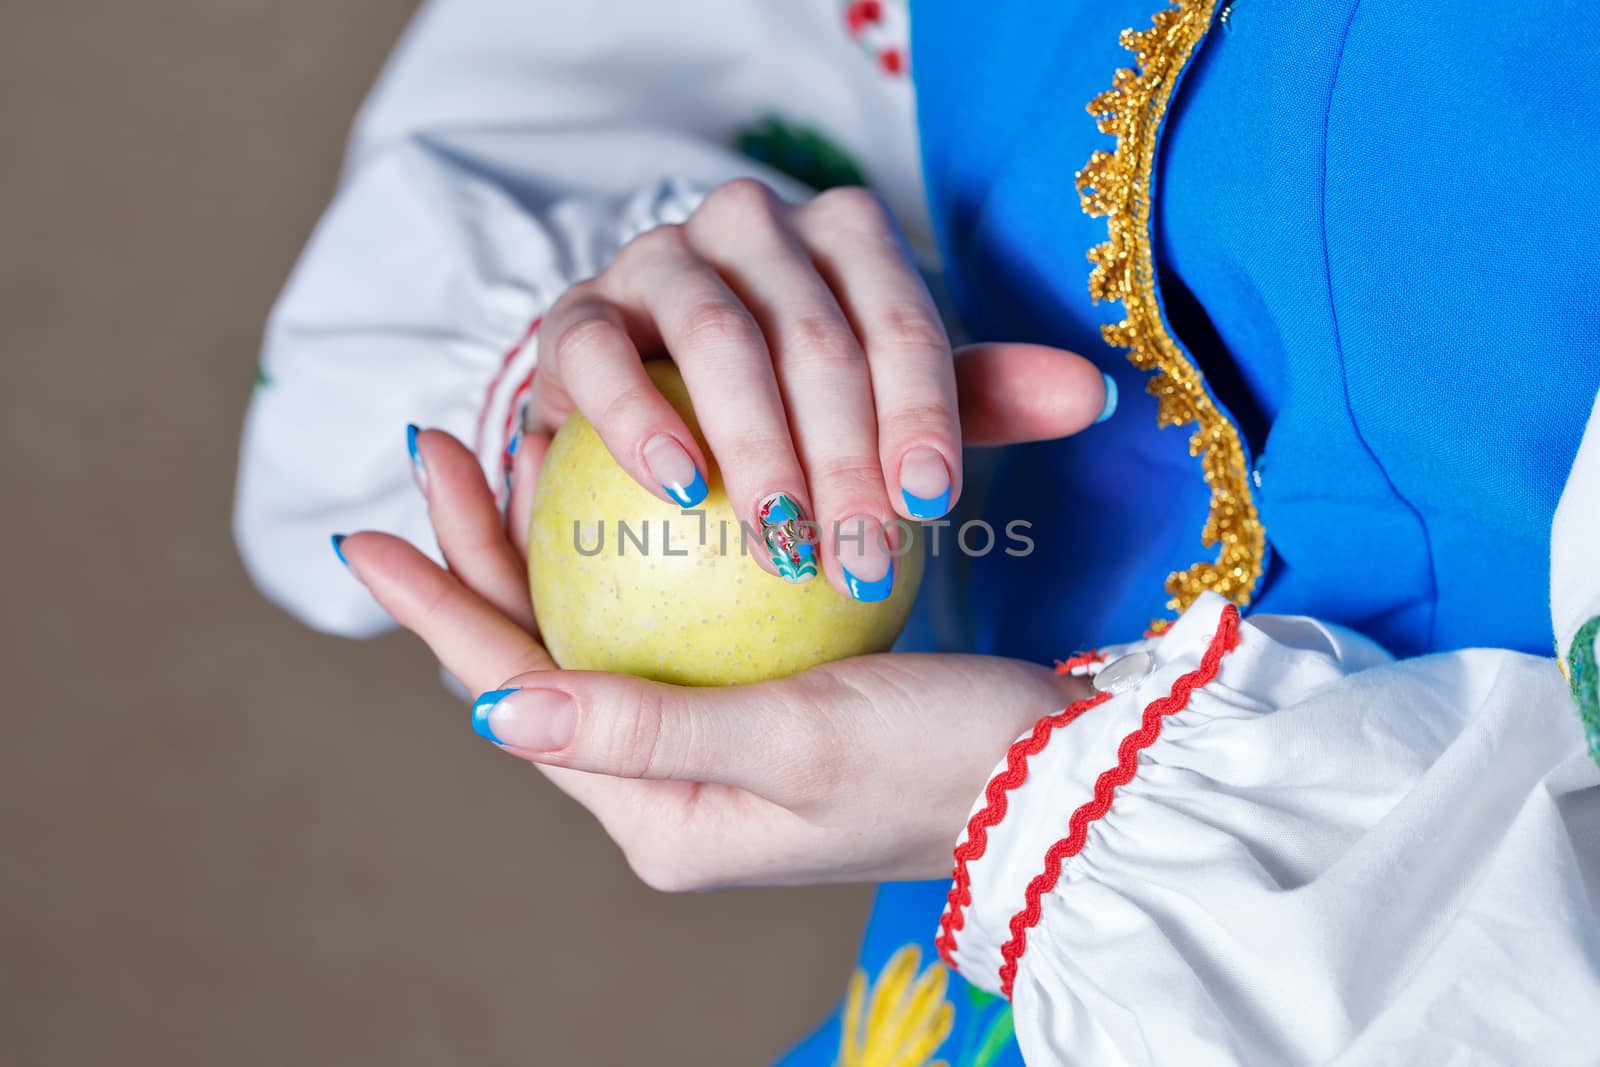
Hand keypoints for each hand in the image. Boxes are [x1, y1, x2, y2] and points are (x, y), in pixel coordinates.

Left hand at [338, 430, 1090, 887]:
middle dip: (476, 561)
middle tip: (443, 449)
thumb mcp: (793, 742)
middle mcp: (666, 787)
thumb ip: (644, 729)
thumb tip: (494, 714)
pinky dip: (625, 556)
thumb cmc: (936, 762)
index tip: (367, 528)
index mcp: (656, 817)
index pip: (512, 695)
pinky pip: (659, 622)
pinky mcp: (756, 703)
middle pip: (536, 660)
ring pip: (593, 632)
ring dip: (544, 547)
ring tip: (508, 453)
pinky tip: (617, 487)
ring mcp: (710, 742)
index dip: (437, 610)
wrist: (1050, 781)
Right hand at [527, 178, 1111, 597]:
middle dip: (846, 454)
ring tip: (783, 540)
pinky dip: (640, 420)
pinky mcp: (577, 315)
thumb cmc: (786, 417)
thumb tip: (1095, 398)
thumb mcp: (884, 407)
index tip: (933, 504)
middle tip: (862, 558)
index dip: (923, 408)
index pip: (901, 316)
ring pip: (717, 334)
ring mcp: (659, 260)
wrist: (650, 412)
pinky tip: (681, 491)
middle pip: (815, 332)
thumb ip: (971, 400)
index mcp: (842, 236)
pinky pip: (602, 355)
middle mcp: (753, 226)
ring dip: (756, 445)